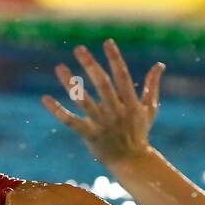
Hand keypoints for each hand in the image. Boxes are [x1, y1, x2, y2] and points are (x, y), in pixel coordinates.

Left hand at [41, 39, 163, 164]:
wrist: (132, 162)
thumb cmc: (140, 133)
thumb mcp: (150, 109)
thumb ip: (152, 86)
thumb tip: (159, 65)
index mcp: (131, 103)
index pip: (122, 76)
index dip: (115, 58)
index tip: (107, 42)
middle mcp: (116, 111)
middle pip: (102, 85)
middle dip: (91, 65)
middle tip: (79, 48)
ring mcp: (102, 124)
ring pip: (84, 101)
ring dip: (71, 84)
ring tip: (59, 67)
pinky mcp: (89, 135)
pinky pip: (70, 121)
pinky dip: (57, 111)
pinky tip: (45, 99)